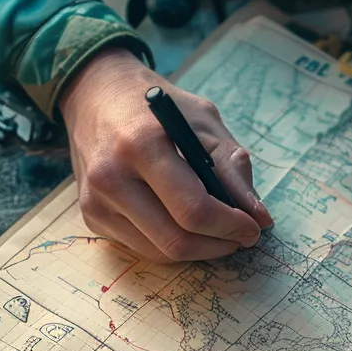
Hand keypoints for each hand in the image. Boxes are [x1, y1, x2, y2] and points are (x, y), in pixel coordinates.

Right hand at [58, 47, 273, 262]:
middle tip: (241, 236)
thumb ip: (232, 168)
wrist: (96, 97)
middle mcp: (111, 177)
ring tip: (218, 231)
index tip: (253, 228)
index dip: (231, 226)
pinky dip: (172, 244)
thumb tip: (260, 218)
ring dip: (199, 249)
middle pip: (176, 240)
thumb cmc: (157, 108)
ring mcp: (96, 201)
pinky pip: (143, 248)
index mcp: (141, 144)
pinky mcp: (91, 217)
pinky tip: (184, 223)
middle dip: (219, 245)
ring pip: (160, 252)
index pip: (193, 209)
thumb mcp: (203, 122)